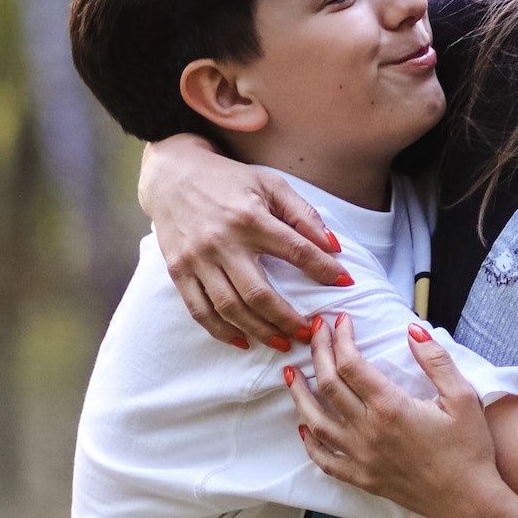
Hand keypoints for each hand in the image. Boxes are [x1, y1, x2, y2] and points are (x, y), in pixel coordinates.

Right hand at [139, 134, 350, 349]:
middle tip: (309, 334)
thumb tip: (333, 246)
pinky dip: (221, 331)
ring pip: (230, 308)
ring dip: (260, 332)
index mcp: (250, 219)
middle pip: (260, 294)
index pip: (296, 251)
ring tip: (283, 343)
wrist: (172, 174)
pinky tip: (243, 341)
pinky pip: (200, 311)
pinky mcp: (179, 271)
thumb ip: (303, 214)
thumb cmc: (228, 180)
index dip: (324, 269)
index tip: (345, 283)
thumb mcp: (271, 184)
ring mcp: (197, 260)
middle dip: (288, 320)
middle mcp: (223, 243)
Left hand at [285, 312, 508, 517]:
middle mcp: (368, 431)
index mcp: (391, 407)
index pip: (351, 363)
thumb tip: (412, 331)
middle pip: (328, 385)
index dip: (340, 338)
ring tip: (291, 373)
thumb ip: (436, 361)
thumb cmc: (469, 449)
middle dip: (318, 352)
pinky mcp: (362, 478)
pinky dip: (310, 442)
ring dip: (300, 394)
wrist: (469, 500)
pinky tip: (306, 427)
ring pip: (316, 420)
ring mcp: (361, 457)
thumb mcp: (463, 397)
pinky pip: (325, 459)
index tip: (340, 321)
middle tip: (314, 331)